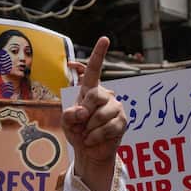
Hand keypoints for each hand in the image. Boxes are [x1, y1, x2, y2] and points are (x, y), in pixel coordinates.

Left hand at [63, 37, 124, 185]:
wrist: (89, 151)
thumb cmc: (78, 132)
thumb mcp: (67, 122)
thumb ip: (69, 114)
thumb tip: (83, 112)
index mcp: (90, 91)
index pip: (93, 70)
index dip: (98, 54)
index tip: (104, 39)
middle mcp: (105, 95)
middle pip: (95, 95)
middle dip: (84, 113)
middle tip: (80, 125)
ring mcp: (116, 107)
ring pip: (101, 114)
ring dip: (89, 129)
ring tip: (87, 133)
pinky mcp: (123, 121)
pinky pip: (108, 127)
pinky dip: (96, 137)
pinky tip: (93, 139)